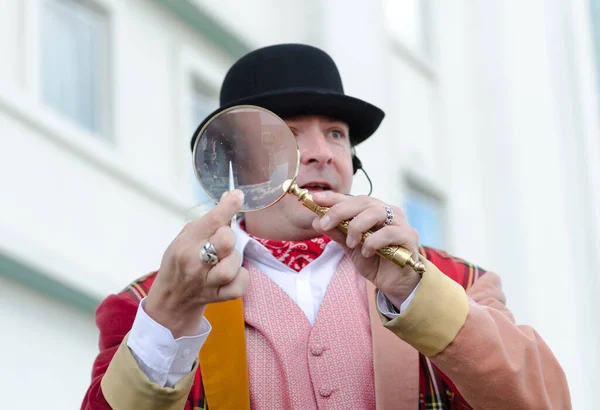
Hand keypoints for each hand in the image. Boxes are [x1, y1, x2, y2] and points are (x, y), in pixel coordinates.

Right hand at [145, 190, 247, 337]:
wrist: (171, 298)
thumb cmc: (179, 261)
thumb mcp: (185, 237)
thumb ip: (208, 221)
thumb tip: (229, 197)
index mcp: (186, 244)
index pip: (211, 221)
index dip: (228, 206)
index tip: (238, 196)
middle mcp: (195, 263)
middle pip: (226, 242)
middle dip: (229, 237)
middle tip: (223, 241)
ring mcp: (206, 282)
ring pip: (232, 266)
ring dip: (235, 259)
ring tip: (226, 259)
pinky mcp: (218, 297)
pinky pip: (239, 286)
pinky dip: (241, 278)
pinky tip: (233, 274)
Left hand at [311, 192, 420, 308]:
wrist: (394, 284)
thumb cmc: (374, 261)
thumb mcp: (350, 247)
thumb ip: (337, 233)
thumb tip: (316, 221)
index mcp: (372, 211)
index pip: (351, 199)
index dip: (333, 198)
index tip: (315, 199)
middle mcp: (387, 212)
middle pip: (363, 202)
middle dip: (340, 211)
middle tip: (324, 224)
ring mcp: (400, 223)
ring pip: (376, 212)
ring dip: (357, 226)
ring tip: (350, 243)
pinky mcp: (409, 237)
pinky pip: (389, 232)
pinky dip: (373, 241)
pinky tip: (367, 252)